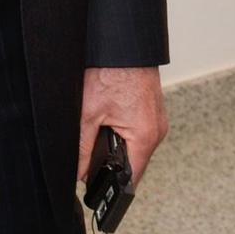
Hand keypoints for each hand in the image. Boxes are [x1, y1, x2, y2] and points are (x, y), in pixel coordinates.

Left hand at [78, 65, 167, 184]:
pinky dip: (124, 133)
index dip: (112, 186)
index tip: (97, 191)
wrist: (124, 43)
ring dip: (118, 147)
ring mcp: (156, 119)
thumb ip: (82, 147)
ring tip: (98, 137)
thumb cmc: (112, 70)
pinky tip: (109, 123)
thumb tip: (78, 171)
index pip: (131, 178)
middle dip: (112, 165)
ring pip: (135, 146)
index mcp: (145, 135)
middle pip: (134, 163)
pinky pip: (138, 131)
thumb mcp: (89, 113)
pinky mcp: (152, 109)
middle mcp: (156, 129)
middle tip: (90, 162)